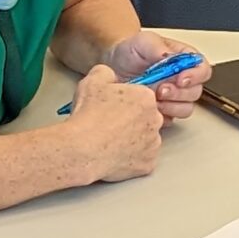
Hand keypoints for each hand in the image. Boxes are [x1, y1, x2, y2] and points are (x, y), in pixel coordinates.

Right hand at [62, 62, 164, 182]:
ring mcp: (153, 144)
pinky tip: (114, 154)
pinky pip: (141, 159)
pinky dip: (130, 159)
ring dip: (132, 140)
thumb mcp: (93, 81)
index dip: (124, 103)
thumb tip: (110, 76)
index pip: (140, 98)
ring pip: (145, 139)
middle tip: (110, 125)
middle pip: (146, 118)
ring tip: (110, 141)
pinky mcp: (148, 164)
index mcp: (146, 98)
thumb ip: (106, 73)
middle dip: (131, 121)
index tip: (112, 108)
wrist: (82, 148)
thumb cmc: (89, 115)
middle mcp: (156, 120)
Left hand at [102, 31, 210, 120]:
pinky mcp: (163, 111)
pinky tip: (147, 107)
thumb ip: (156, 46)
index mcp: (185, 61)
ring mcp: (174, 97)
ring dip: (171, 107)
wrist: (114, 65)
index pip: (202, 70)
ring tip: (153, 98)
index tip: (181, 79)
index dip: (196, 76)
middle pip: (196, 92)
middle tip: (161, 90)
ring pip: (186, 109)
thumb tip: (168, 56)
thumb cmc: (131, 52)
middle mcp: (182, 80)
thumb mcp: (142, 41)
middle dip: (179, 94)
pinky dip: (160, 116)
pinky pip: (170, 120)